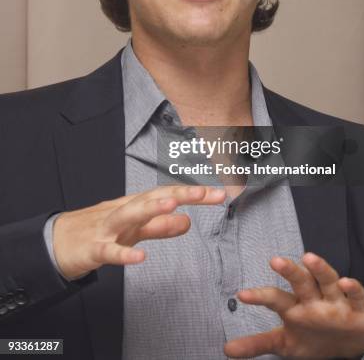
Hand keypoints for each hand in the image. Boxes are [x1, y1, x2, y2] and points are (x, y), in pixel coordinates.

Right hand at [53, 185, 224, 278]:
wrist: (55, 243)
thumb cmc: (97, 232)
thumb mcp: (133, 230)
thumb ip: (160, 227)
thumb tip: (187, 222)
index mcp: (134, 206)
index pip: (166, 195)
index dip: (192, 194)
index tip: (220, 194)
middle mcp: (122, 211)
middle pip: (152, 198)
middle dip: (181, 194)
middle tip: (209, 194)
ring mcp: (106, 228)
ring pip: (129, 215)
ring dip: (150, 209)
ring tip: (172, 203)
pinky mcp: (92, 249)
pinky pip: (109, 252)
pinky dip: (123, 254)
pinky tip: (140, 258)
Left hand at [224, 252, 363, 358]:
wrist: (352, 344)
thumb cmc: (314, 337)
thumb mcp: (285, 343)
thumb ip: (258, 343)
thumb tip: (226, 350)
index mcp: (295, 306)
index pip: (276, 298)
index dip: (260, 297)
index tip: (242, 295)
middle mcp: (314, 299)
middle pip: (301, 281)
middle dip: (289, 271)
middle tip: (275, 260)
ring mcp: (336, 302)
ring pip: (327, 281)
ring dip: (320, 269)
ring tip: (308, 258)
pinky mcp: (358, 309)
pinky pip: (357, 296)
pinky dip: (353, 288)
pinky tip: (346, 282)